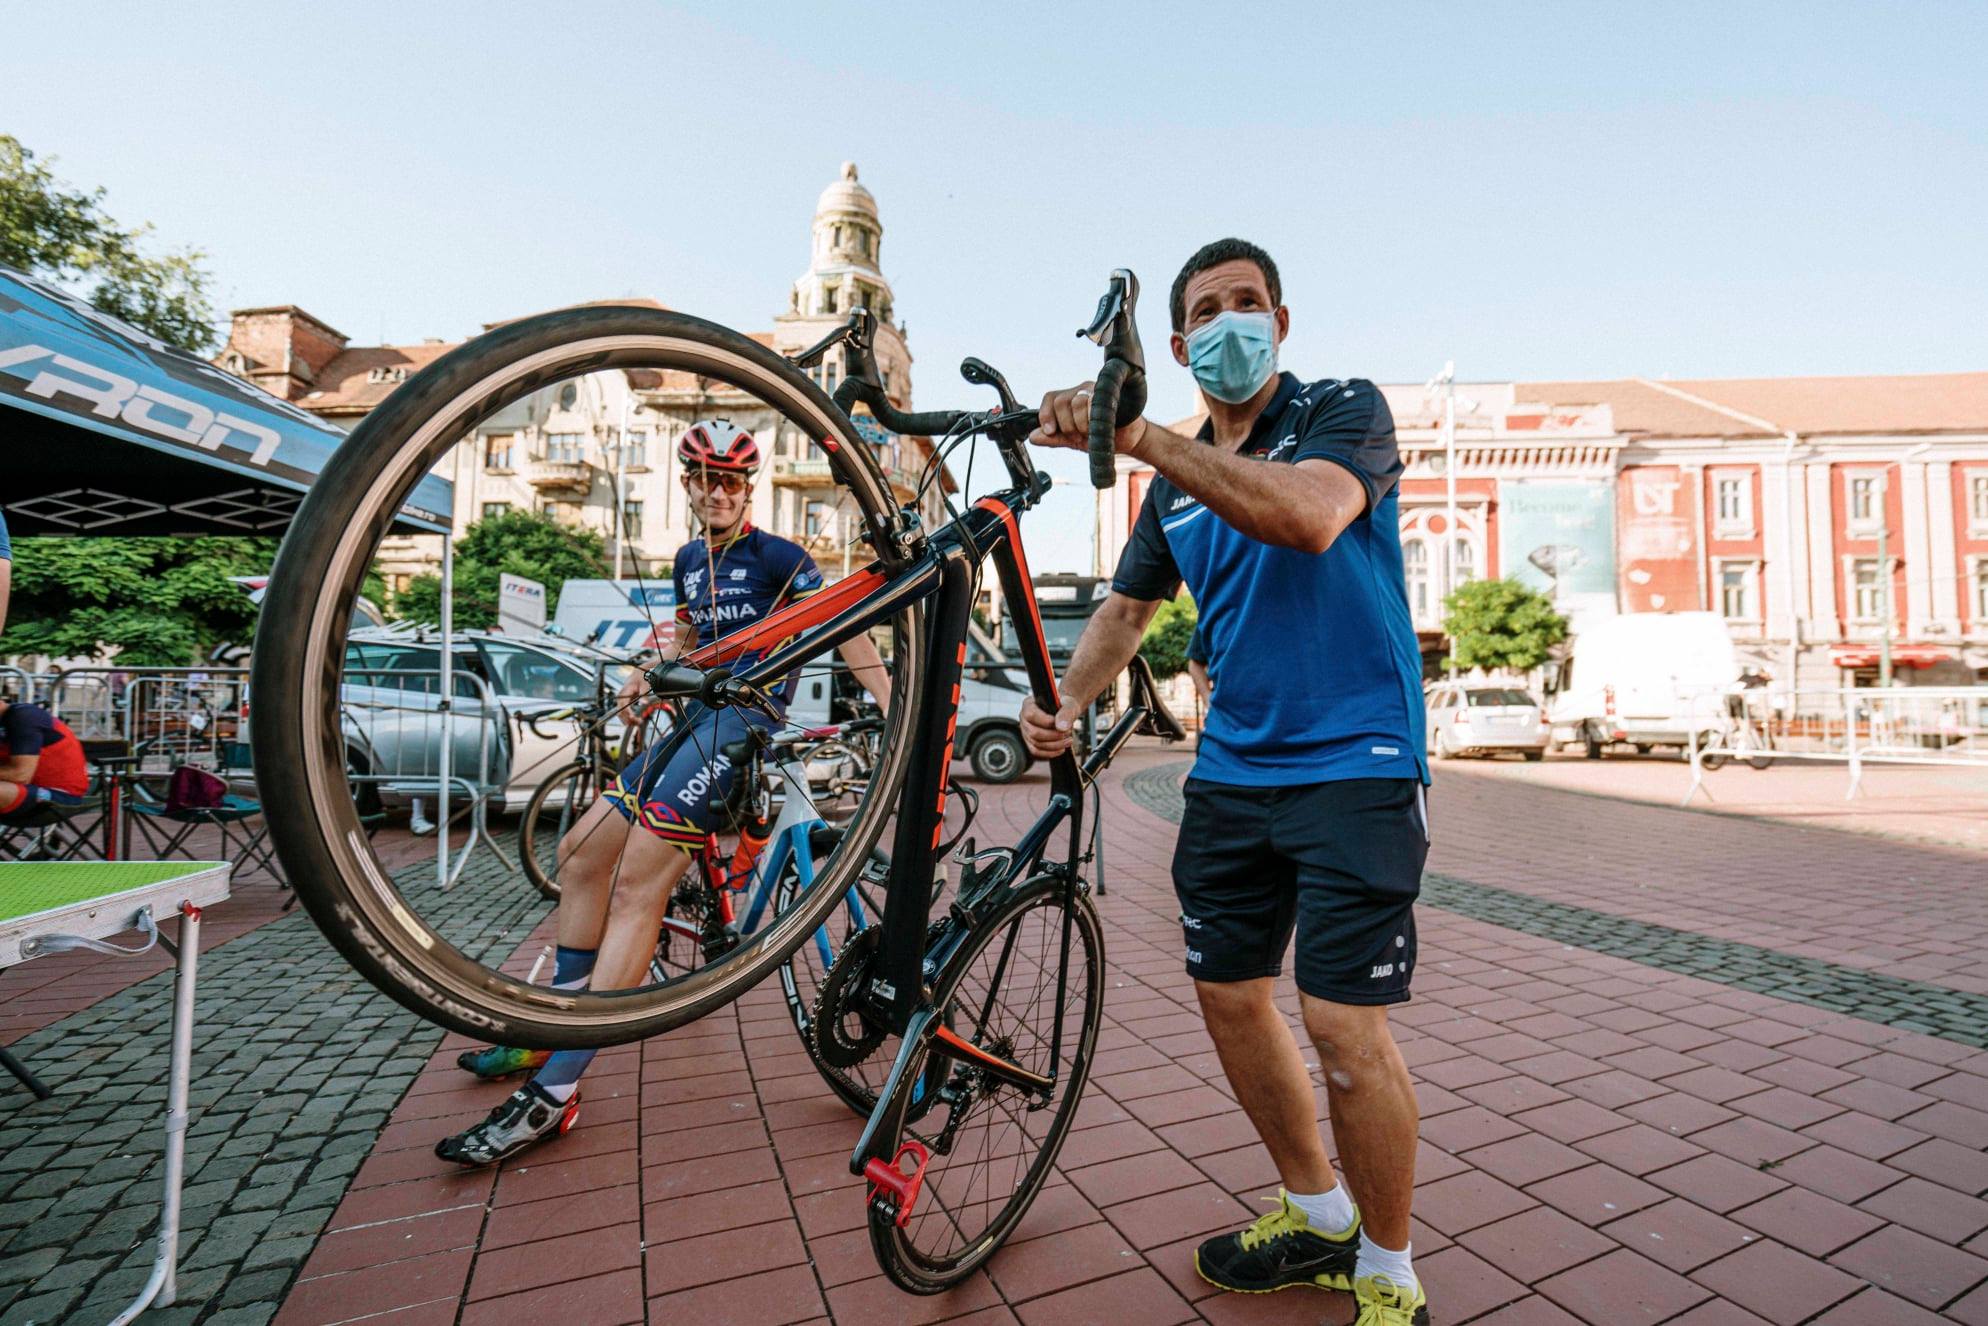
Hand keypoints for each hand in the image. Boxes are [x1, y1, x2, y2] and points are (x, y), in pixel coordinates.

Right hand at [616, 670, 647, 724]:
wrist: (638, 674)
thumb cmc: (641, 678)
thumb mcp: (644, 685)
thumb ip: (644, 695)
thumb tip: (644, 703)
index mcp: (625, 691)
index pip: (622, 703)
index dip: (626, 711)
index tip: (632, 717)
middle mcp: (621, 697)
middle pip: (620, 710)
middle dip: (628, 718)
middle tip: (638, 722)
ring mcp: (622, 700)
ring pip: (621, 713)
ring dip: (628, 720)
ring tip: (637, 723)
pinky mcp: (625, 702)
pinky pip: (624, 712)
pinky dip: (628, 717)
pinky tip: (634, 721)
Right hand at [1021, 694, 1084, 758]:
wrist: (1065, 711)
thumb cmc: (1064, 705)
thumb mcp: (1069, 704)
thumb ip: (1066, 713)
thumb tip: (1062, 727)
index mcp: (1029, 704)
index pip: (1031, 715)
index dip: (1046, 722)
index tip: (1061, 724)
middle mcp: (1024, 718)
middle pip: (1034, 732)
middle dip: (1054, 735)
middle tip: (1067, 733)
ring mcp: (1026, 731)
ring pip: (1036, 744)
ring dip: (1055, 745)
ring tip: (1068, 739)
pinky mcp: (1030, 742)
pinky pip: (1037, 751)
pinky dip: (1051, 752)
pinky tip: (1062, 748)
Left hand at [1028, 382, 1147, 456]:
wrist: (1127, 440)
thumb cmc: (1099, 437)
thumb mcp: (1072, 440)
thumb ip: (1053, 438)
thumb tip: (1032, 437)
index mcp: (1069, 398)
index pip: (1050, 398)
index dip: (1045, 415)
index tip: (1050, 431)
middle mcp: (1081, 390)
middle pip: (1061, 401)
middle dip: (1067, 425)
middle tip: (1078, 436)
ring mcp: (1096, 390)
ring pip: (1076, 402)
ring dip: (1081, 425)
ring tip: (1090, 433)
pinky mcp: (1109, 394)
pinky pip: (1093, 403)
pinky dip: (1092, 421)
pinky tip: (1098, 428)